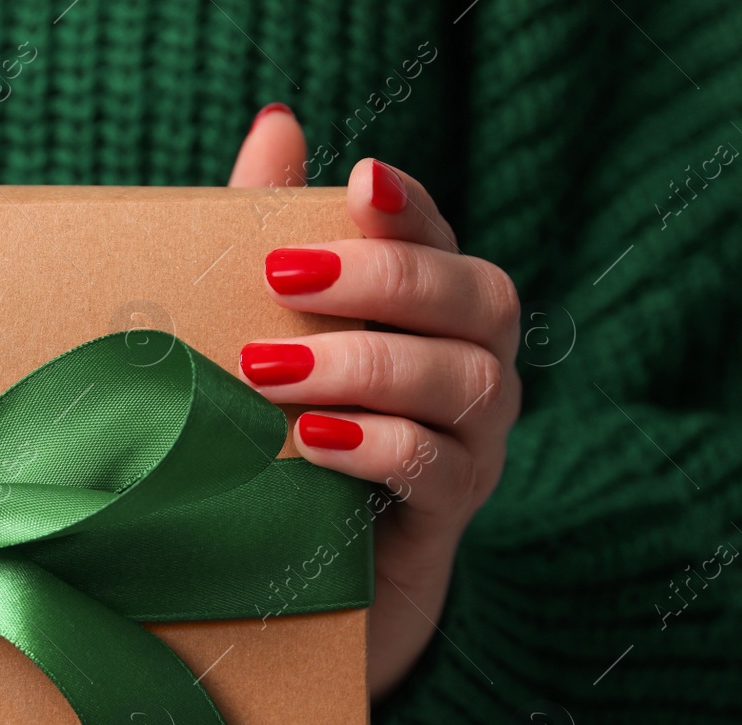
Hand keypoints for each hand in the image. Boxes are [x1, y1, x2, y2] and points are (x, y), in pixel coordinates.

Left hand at [229, 105, 520, 696]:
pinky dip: (377, 446)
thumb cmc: (283, 438)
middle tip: (285, 275)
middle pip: (476, 296)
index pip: (441, 240)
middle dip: (385, 278)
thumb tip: (277, 124)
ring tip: (270, 369)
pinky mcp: (448, 516)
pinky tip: (311, 441)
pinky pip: (439, 468)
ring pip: (464, 379)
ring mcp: (474, 442)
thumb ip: (273, 236)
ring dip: (367, 364)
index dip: (409, 209)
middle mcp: (473, 366)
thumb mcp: (265, 337)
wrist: (302, 581)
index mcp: (432, 314)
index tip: (357, 182)